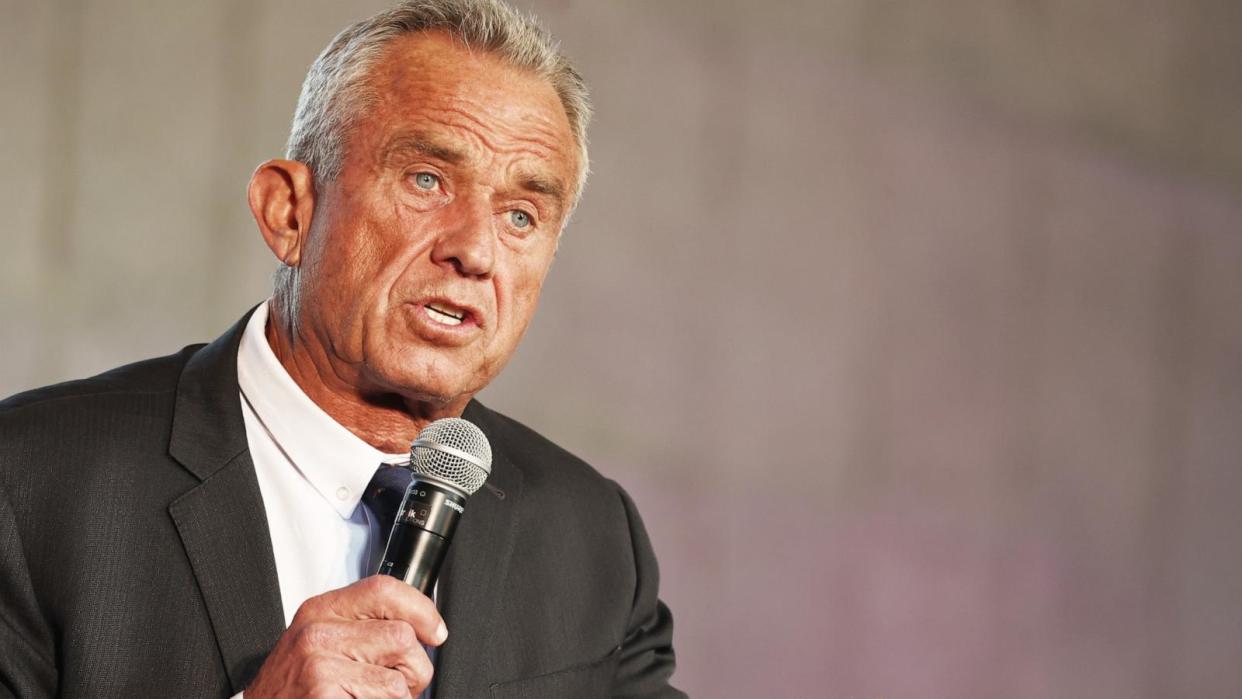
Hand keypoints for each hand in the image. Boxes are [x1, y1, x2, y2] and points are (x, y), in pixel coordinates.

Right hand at [245, 575, 446, 697]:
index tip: (435, 630)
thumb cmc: (292, 688)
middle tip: (393, 684)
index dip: (421, 609)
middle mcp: (318, 635)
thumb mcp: (319, 642)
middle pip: (402, 638)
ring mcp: (321, 668)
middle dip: (412, 669)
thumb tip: (422, 625)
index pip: (383, 590)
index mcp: (320, 612)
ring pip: (400, 682)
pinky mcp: (326, 696)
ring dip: (399, 698)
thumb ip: (361, 626)